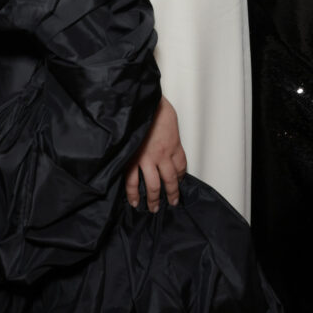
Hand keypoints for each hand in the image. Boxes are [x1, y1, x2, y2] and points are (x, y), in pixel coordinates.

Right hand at [125, 96, 186, 212]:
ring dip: (154, 199)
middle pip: (170, 180)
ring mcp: (146, 160)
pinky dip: (133, 194)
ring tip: (154, 208)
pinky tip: (134, 201)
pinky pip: (132, 182)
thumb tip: (167, 135)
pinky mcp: (132, 160)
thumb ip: (170, 131)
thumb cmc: (155, 106)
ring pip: (153, 186)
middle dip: (171, 193)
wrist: (141, 103)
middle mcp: (162, 155)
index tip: (179, 181)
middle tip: (171, 202)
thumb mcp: (170, 117)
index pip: (181, 166)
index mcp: (173, 144)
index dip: (181, 176)